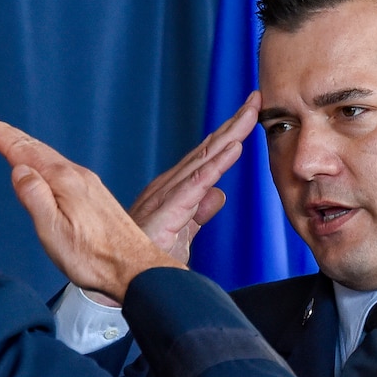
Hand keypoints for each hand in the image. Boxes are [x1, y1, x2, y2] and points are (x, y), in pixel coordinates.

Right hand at [0, 114, 177, 301]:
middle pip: (37, 149)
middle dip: (11, 135)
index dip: (1, 135)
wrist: (135, 268)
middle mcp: (78, 176)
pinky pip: (63, 169)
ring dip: (27, 146)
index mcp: (64, 181)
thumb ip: (34, 197)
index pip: (24, 151)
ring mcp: (89, 185)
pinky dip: (44, 161)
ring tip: (11, 140)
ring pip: (51, 157)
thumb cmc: (93, 258)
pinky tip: (44, 168)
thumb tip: (19, 169)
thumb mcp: (53, 231)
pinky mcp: (96, 196)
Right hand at [128, 93, 261, 265]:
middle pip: (207, 150)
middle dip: (233, 124)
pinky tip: (232, 149)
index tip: (252, 113)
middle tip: (257, 98)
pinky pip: (195, 185)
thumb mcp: (182, 234)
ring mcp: (167, 197)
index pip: (207, 157)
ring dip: (228, 136)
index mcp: (175, 189)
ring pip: (203, 160)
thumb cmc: (146, 256)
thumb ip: (199, 212)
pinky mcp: (166, 213)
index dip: (230, 134)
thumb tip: (219, 193)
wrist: (120, 277)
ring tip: (249, 114)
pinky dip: (215, 165)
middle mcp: (170, 186)